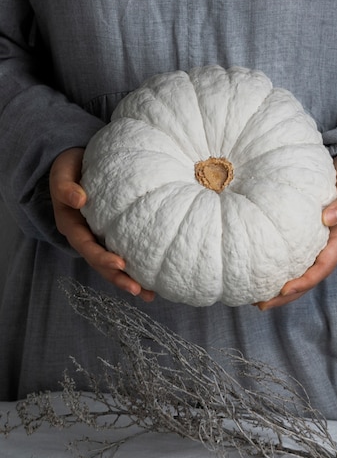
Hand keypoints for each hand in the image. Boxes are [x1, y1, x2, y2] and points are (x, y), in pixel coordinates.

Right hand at [49, 147, 154, 300]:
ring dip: (129, 280)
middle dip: (118, 278)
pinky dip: (137, 265)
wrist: (79, 163)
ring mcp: (99, 237)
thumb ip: (65, 186)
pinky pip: (125, 251)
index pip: (86, 246)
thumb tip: (80, 199)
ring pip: (113, 264)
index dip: (101, 258)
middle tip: (138, 289)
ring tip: (149, 294)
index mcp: (71, 225)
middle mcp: (85, 236)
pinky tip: (155, 276)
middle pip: (100, 263)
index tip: (120, 264)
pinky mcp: (113, 233)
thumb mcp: (62, 173)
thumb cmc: (70, 167)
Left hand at [256, 152, 336, 310]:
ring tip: (254, 297)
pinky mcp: (304, 235)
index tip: (283, 290)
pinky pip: (291, 256)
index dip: (304, 281)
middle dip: (285, 295)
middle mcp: (327, 245)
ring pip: (298, 271)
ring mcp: (316, 242)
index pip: (322, 266)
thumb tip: (327, 218)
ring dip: (279, 288)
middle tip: (260, 305)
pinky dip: (276, 266)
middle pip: (307, 278)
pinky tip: (257, 270)